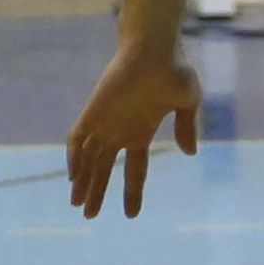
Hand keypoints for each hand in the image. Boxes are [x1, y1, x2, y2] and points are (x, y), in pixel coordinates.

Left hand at [67, 44, 201, 219]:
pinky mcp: (93, 111)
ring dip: (83, 182)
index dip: (132, 192)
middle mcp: (120, 131)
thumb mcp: (188, 102)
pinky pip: (78, 138)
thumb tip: (190, 154)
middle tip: (90, 217)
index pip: (134, 169)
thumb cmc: (174, 70)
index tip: (131, 215)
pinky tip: (73, 175)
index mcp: (142, 131)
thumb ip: (188, 128)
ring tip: (78, 206)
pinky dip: (74, 157)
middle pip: (104, 169)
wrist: (154, 47)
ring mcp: (105, 122)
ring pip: (88, 159)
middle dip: (97, 193)